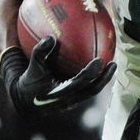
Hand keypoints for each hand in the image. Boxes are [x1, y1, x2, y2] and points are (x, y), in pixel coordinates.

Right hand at [1, 36, 115, 114]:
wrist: (26, 100)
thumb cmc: (30, 80)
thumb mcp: (32, 66)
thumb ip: (40, 52)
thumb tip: (51, 37)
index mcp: (58, 93)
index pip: (78, 83)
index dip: (90, 73)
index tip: (100, 60)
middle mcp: (68, 101)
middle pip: (92, 91)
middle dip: (104, 78)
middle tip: (113, 63)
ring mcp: (73, 102)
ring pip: (92, 91)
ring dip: (103, 79)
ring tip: (112, 64)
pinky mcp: (75, 100)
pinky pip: (88, 89)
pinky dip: (96, 79)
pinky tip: (101, 66)